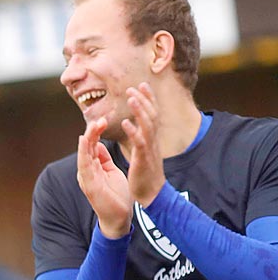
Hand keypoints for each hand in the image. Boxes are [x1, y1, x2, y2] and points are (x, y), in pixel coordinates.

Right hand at [74, 117, 132, 238]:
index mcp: (93, 168)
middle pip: (87, 148)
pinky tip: (86, 141)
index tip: (103, 120)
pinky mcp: (89, 184)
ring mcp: (86, 178)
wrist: (119, 218)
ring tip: (93, 125)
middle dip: (92, 132)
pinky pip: (85, 165)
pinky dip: (84, 152)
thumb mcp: (111, 172)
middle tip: (99, 118)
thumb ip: (104, 159)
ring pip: (84, 154)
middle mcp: (86, 172)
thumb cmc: (116, 196)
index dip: (96, 133)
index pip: (93, 146)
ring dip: (88, 139)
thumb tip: (99, 145)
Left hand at [121, 83, 166, 206]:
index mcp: (151, 139)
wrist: (151, 194)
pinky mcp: (143, 159)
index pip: (152, 114)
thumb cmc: (145, 174)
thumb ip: (140, 139)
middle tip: (134, 86)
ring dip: (140, 110)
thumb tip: (135, 127)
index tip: (142, 85)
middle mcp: (153, 141)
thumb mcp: (143, 153)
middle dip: (144, 99)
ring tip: (131, 98)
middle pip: (152, 115)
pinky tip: (125, 123)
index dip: (148, 99)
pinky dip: (133, 132)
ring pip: (148, 125)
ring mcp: (149, 149)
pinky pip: (140, 143)